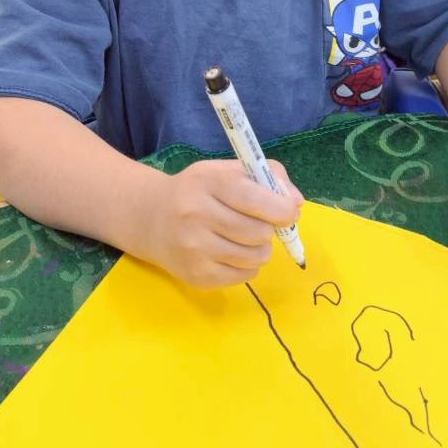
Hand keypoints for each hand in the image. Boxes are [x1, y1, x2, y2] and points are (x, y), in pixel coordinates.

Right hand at [138, 158, 302, 287]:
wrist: (151, 217)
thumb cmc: (199, 190)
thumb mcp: (227, 170)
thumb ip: (268, 176)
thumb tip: (296, 204)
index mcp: (208, 182)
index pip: (256, 200)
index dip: (282, 210)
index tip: (288, 212)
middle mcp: (196, 215)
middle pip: (259, 233)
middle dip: (268, 230)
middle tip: (257, 223)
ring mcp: (194, 249)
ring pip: (255, 258)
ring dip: (258, 249)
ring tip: (242, 238)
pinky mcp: (195, 275)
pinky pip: (244, 277)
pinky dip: (246, 266)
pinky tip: (230, 253)